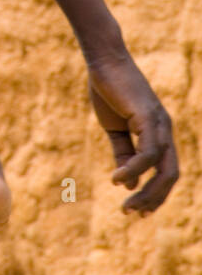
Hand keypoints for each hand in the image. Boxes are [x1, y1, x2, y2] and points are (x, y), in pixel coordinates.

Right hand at [86, 47, 178, 214]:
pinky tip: (117, 178)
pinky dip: (134, 169)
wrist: (103, 60)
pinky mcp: (149, 117)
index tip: (137, 211)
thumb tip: (129, 184)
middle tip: (132, 214)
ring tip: (126, 205)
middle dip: (154, 199)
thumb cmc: (109, 90)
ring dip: (146, 192)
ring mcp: (160, 124)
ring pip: (163, 169)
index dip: (155, 194)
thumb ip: (123, 153)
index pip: (166, 172)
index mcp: (159, 132)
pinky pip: (148, 153)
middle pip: (170, 176)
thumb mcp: (115, 128)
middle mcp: (165, 130)